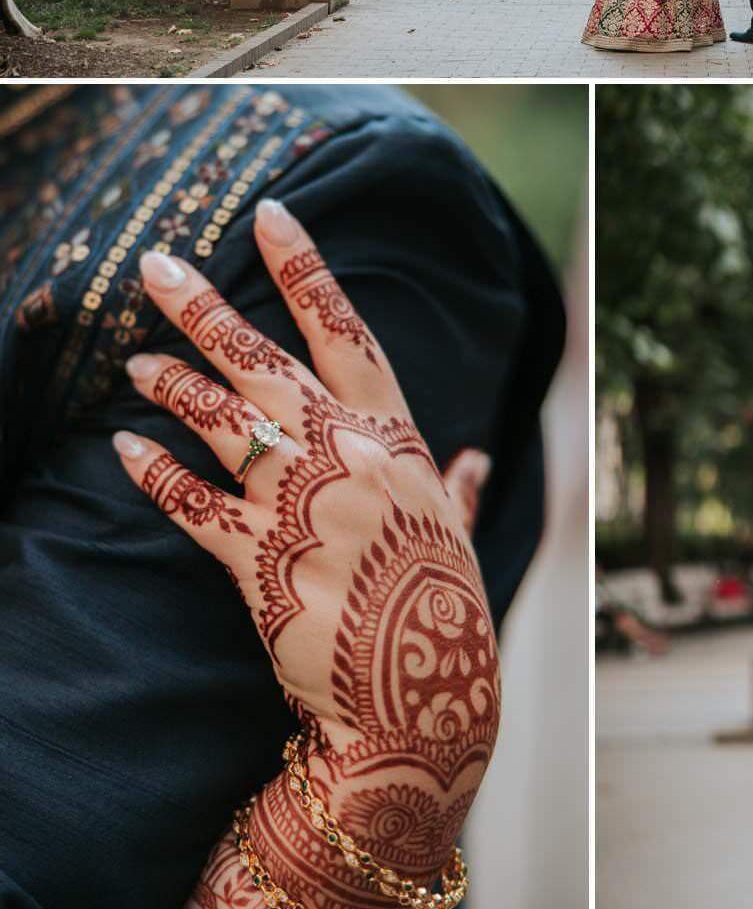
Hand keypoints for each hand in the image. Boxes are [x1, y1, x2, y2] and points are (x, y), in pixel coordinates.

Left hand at [115, 198, 496, 895]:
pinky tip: (122, 446)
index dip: (305, 270)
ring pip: (222, 422)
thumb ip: (458, 487)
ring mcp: (302, 505)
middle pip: (265, 363)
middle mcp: (347, 455)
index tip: (269, 217)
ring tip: (132, 360)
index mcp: (396, 436)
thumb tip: (474, 463)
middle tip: (156, 267)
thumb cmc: (442, 603)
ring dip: (171, 385)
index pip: (345, 330)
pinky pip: (192, 504)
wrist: (419, 691)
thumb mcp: (455, 530)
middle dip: (205, 311)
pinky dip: (154, 472)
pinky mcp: (259, 560)